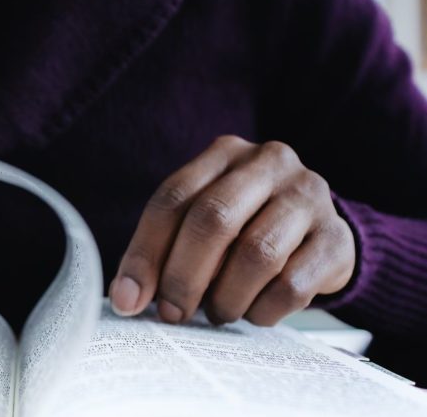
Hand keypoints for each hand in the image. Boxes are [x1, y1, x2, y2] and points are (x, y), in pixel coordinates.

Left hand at [110, 136, 354, 325]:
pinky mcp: (338, 238)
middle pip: (214, 220)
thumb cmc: (244, 230)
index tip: (129, 299)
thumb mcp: (201, 226)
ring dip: (225, 298)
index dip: (145, 252)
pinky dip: (262, 310)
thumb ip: (162, 252)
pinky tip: (253, 312)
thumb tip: (127, 299)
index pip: (173, 198)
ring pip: (256, 255)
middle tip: (172, 313)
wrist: (319, 235)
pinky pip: (292, 285)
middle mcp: (269, 163)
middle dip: (183, 277)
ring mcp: (309, 196)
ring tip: (216, 312)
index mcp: (224, 152)